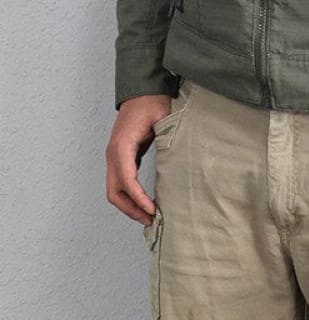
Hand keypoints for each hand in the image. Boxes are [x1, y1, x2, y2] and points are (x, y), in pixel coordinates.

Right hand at [106, 94, 172, 224]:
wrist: (142, 91)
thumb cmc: (153, 103)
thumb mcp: (164, 120)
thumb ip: (168, 140)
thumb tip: (177, 164)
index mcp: (122, 144)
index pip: (126, 179)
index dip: (139, 199)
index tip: (154, 211)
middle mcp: (113, 152)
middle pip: (114, 191)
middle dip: (132, 209)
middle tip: (153, 221)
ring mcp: (114, 156)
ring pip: (115, 191)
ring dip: (130, 207)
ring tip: (150, 218)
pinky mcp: (120, 159)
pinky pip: (120, 184)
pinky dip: (130, 198)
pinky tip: (146, 205)